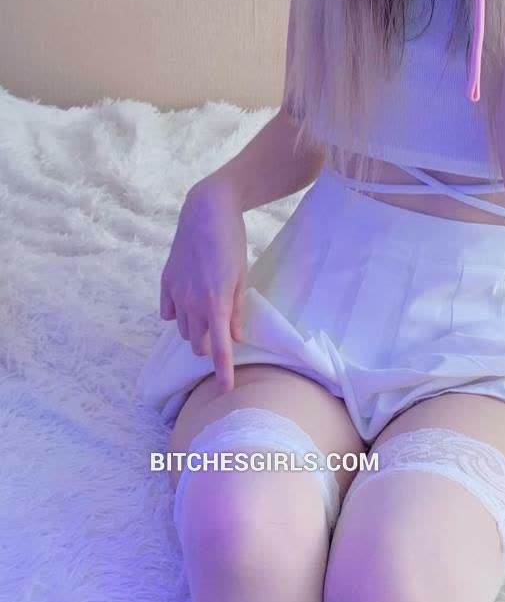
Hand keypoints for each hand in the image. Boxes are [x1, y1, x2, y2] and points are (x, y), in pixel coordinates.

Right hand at [159, 178, 247, 393]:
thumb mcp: (241, 276)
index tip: (226, 390)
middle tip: (222, 336)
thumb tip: (236, 337)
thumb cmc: (231, 243)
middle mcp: (191, 303)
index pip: (219, 348)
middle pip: (197, 343)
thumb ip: (237, 309)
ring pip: (182, 329)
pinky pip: (167, 312)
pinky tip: (187, 305)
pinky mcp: (165, 282)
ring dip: (195, 330)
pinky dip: (177, 315)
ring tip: (208, 315)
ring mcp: (175, 293)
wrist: (206, 211)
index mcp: (215, 303)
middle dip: (209, 346)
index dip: (223, 371)